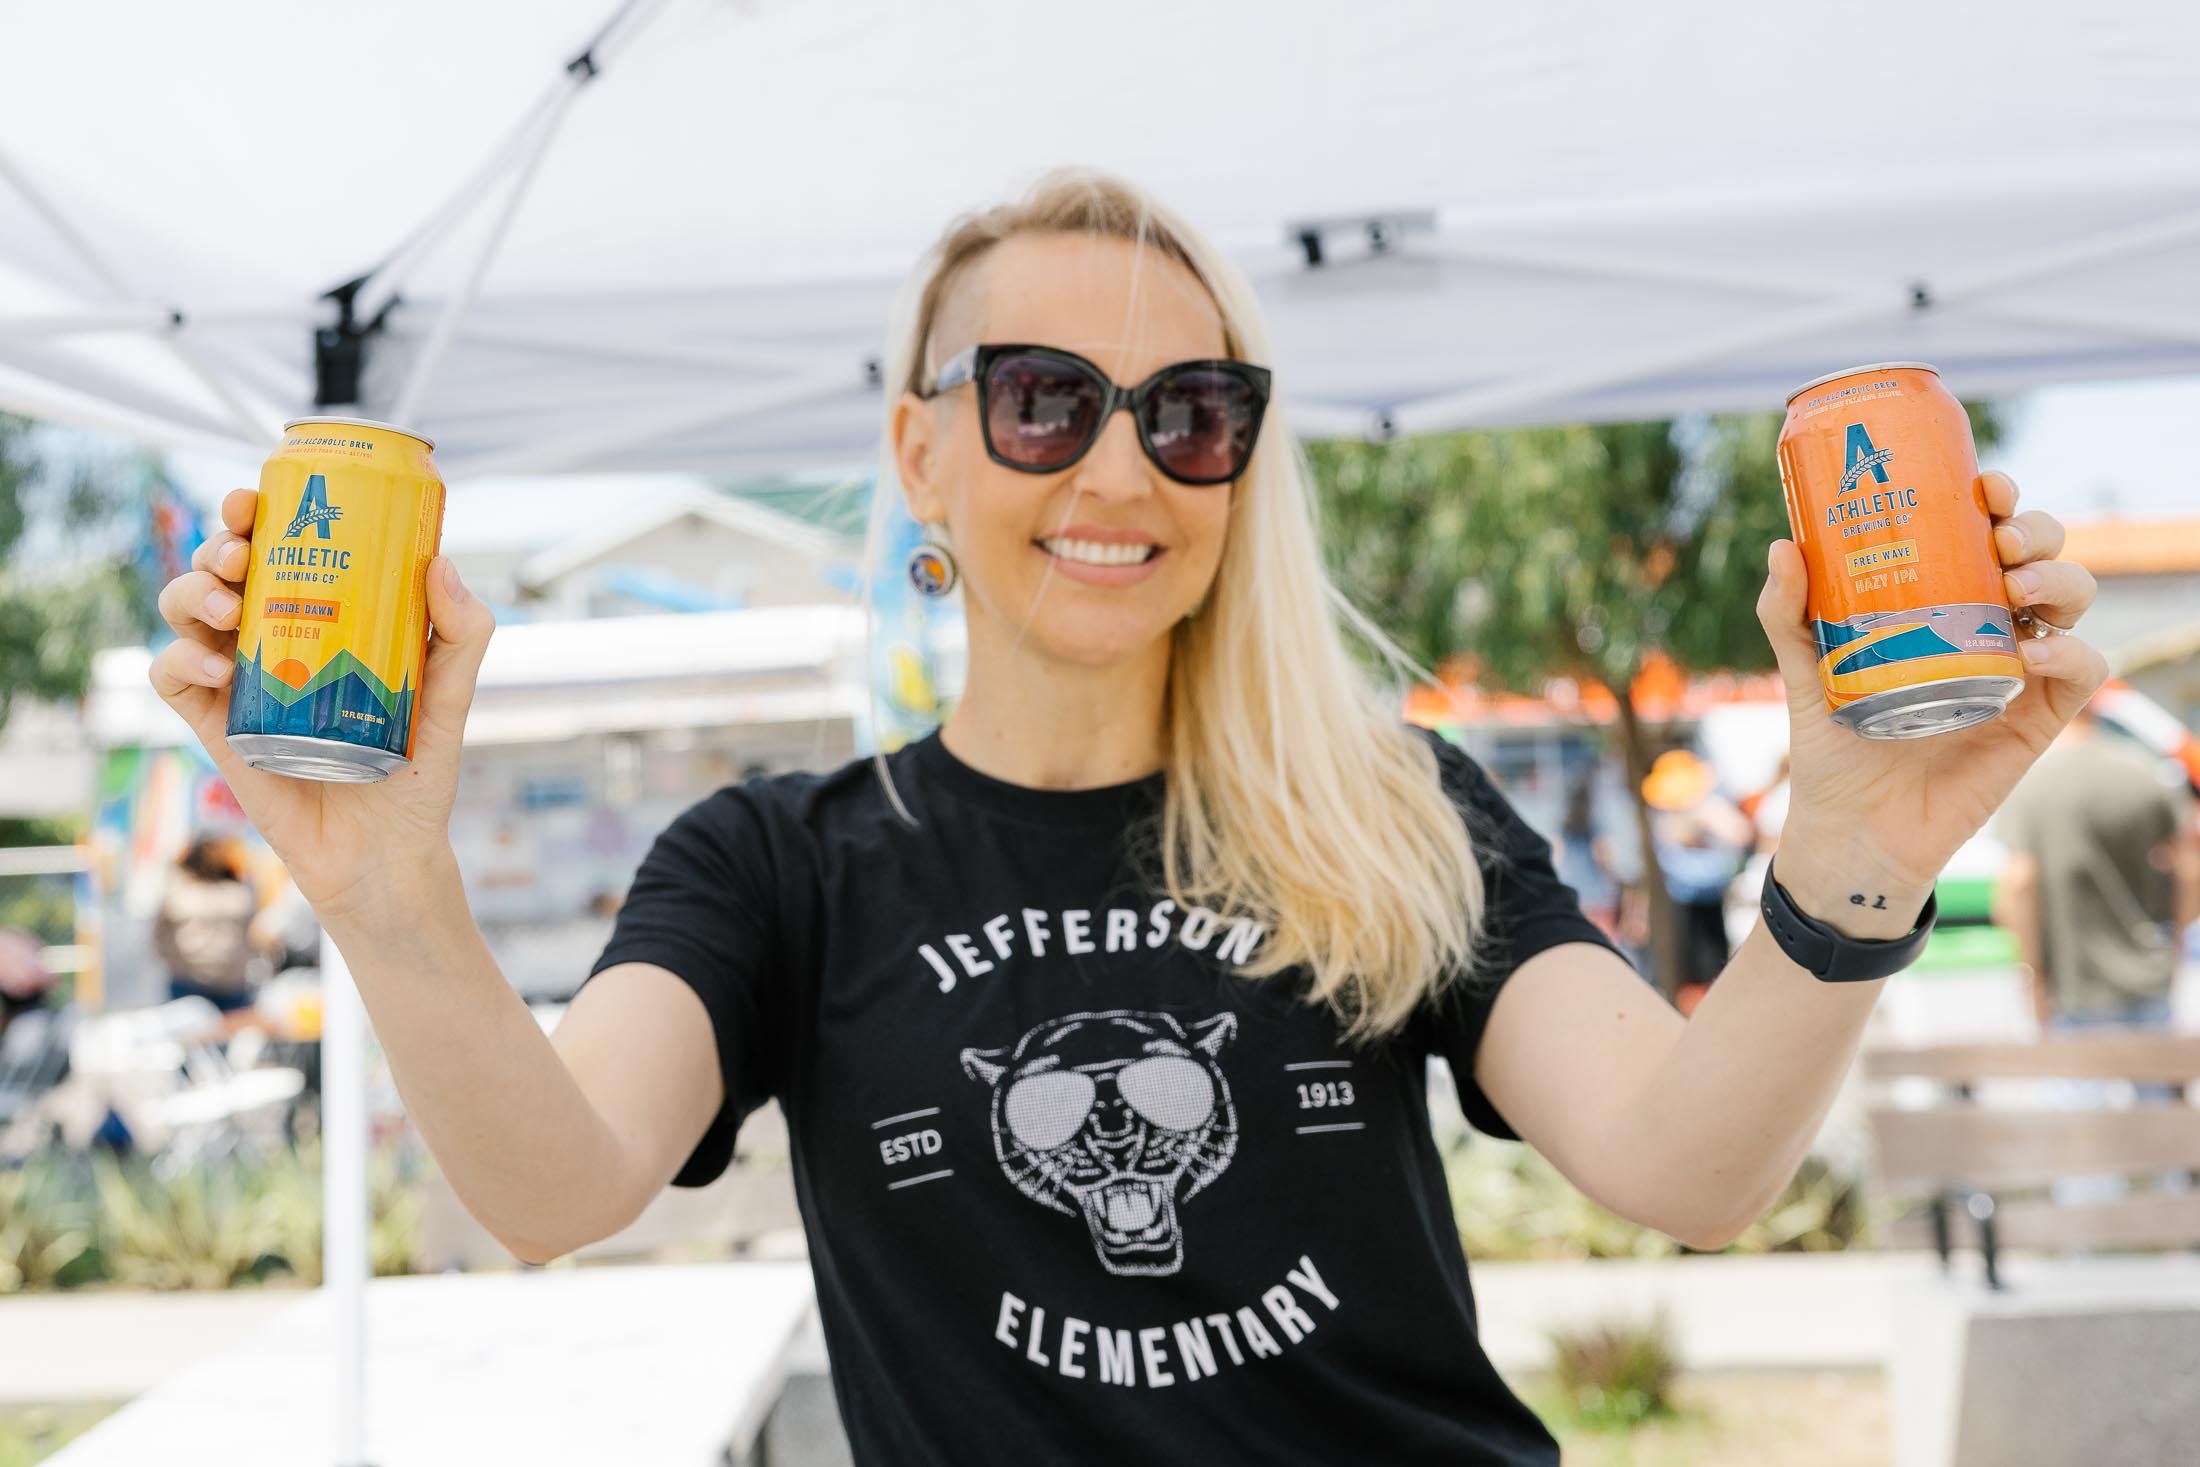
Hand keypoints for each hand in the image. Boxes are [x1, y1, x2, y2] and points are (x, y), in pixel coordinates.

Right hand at [150, 487, 493, 920]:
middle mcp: (274, 640)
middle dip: (218, 544)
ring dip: (192, 592)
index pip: (278, 549)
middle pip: (220, 568)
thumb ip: (462, 635)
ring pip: (184, 610)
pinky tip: (216, 664)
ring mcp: (239, 681)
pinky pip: (171, 677)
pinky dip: (179, 658)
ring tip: (229, 608)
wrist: (388, 853)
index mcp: (323, 618)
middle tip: (241, 551)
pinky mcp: (216, 727)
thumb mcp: (450, 698)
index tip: (258, 498)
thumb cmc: (419, 773)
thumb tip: (442, 564)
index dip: (256, 514)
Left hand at [1755, 472, 2105, 931]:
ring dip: (2060, 577)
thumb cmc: (1831, 746)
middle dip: (2037, 532)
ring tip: (2019, 583)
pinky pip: (2082, 673)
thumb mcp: (1803, 669)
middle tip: (2002, 539)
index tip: (1986, 486)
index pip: (1989, 536)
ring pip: (2072, 602)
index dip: (2002, 501)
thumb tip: (1783, 547)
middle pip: (2042, 557)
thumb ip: (1788, 613)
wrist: (1851, 827)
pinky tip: (2035, 650)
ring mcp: (2020, 672)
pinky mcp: (2039, 720)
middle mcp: (1990, 628)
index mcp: (1944, 603)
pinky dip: (2073, 653)